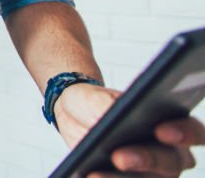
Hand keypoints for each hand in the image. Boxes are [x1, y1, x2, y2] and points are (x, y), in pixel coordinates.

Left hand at [56, 83, 204, 175]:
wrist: (75, 119)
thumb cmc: (93, 104)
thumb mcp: (92, 98)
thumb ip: (103, 103)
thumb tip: (111, 113)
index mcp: (171, 125)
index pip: (192, 131)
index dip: (185, 133)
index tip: (162, 131)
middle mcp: (170, 155)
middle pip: (170, 163)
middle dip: (146, 160)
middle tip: (120, 158)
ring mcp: (153, 175)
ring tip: (95, 174)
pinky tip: (90, 176)